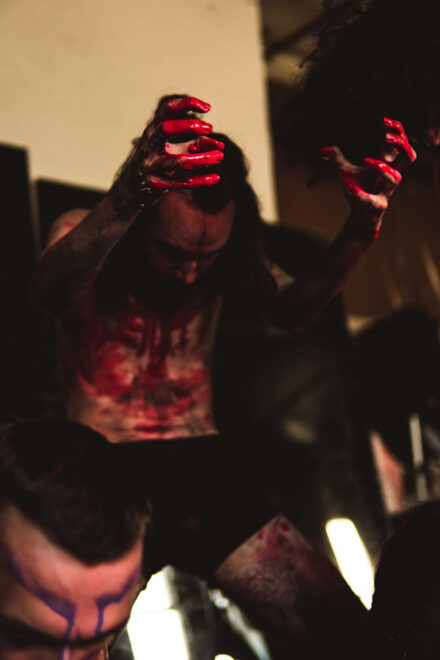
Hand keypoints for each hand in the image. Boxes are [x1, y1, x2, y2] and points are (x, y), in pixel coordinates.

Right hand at [113, 95, 223, 204]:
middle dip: (188, 125)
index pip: (168, 109)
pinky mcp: (157, 184)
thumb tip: (218, 144)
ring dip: (202, 158)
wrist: (131, 187)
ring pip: (179, 160)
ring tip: (220, 156)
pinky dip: (201, 180)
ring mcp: (153, 165)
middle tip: (208, 128)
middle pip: (166, 129)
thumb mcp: (169, 147)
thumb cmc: (156, 161)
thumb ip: (192, 143)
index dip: (187, 104)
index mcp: (153, 130)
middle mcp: (150, 145)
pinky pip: (182, 182)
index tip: (208, 108)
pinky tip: (215, 178)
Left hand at [321, 118, 416, 236]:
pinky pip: (375, 201)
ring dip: (382, 167)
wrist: (360, 217)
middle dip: (400, 144)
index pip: (402, 143)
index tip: (383, 121)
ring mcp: (385, 191)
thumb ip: (337, 159)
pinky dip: (362, 195)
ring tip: (365, 161)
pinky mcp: (378, 207)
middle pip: (409, 157)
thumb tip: (324, 149)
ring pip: (396, 178)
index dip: (398, 131)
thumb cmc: (358, 191)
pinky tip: (350, 189)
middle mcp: (390, 176)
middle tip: (384, 137)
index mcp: (387, 165)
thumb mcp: (346, 172)